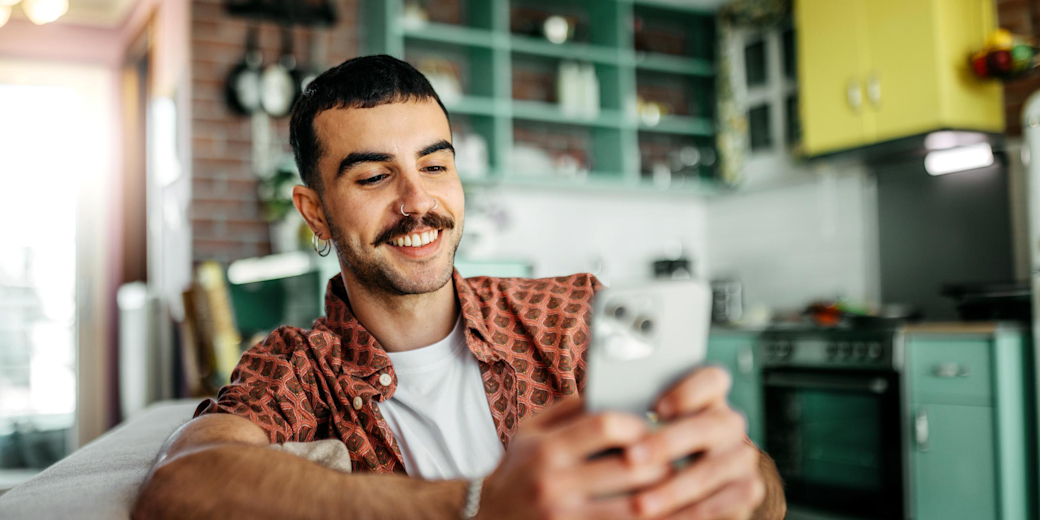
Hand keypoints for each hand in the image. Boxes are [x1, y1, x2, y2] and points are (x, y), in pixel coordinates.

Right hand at [477, 397, 669, 519]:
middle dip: (662, 459)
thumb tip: (613, 388)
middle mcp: (554, 483)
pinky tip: (660, 511)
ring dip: (665, 495)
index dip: (637, 423)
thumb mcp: (530, 433)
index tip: (651, 425)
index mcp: (546, 448)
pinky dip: (648, 519)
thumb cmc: (519, 470)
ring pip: (636, 506)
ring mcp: (565, 517)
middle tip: (680, 454)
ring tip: (678, 484)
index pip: (605, 425)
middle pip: (629, 467)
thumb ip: (569, 409)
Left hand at [625, 367, 764, 519]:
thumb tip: (599, 409)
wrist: (679, 492)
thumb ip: (632, 415)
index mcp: (707, 398)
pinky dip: (694, 511)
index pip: (713, 379)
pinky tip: (666, 518)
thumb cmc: (647, 450)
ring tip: (641, 503)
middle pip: (710, 425)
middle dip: (668, 443)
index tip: (657, 408)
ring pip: (714, 468)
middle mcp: (729, 423)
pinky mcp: (749, 488)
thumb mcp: (641, 429)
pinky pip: (728, 500)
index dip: (688, 391)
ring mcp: (743, 455)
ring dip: (674, 488)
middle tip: (632, 458)